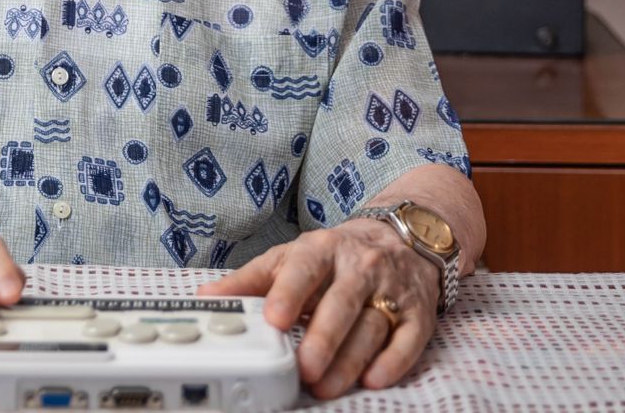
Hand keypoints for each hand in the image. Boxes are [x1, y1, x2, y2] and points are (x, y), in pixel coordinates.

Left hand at [197, 219, 438, 398]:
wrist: (399, 238)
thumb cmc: (334, 256)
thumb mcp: (291, 258)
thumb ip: (251, 281)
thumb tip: (207, 298)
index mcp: (323, 249)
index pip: (304, 268)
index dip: (289, 293)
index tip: (274, 319)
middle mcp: (359, 266)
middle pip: (341, 303)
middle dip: (323, 338)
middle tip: (303, 368)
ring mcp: (391, 289)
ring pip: (371, 325)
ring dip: (349, 360)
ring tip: (325, 386)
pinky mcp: (418, 313)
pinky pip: (409, 338)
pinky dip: (393, 361)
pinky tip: (374, 379)